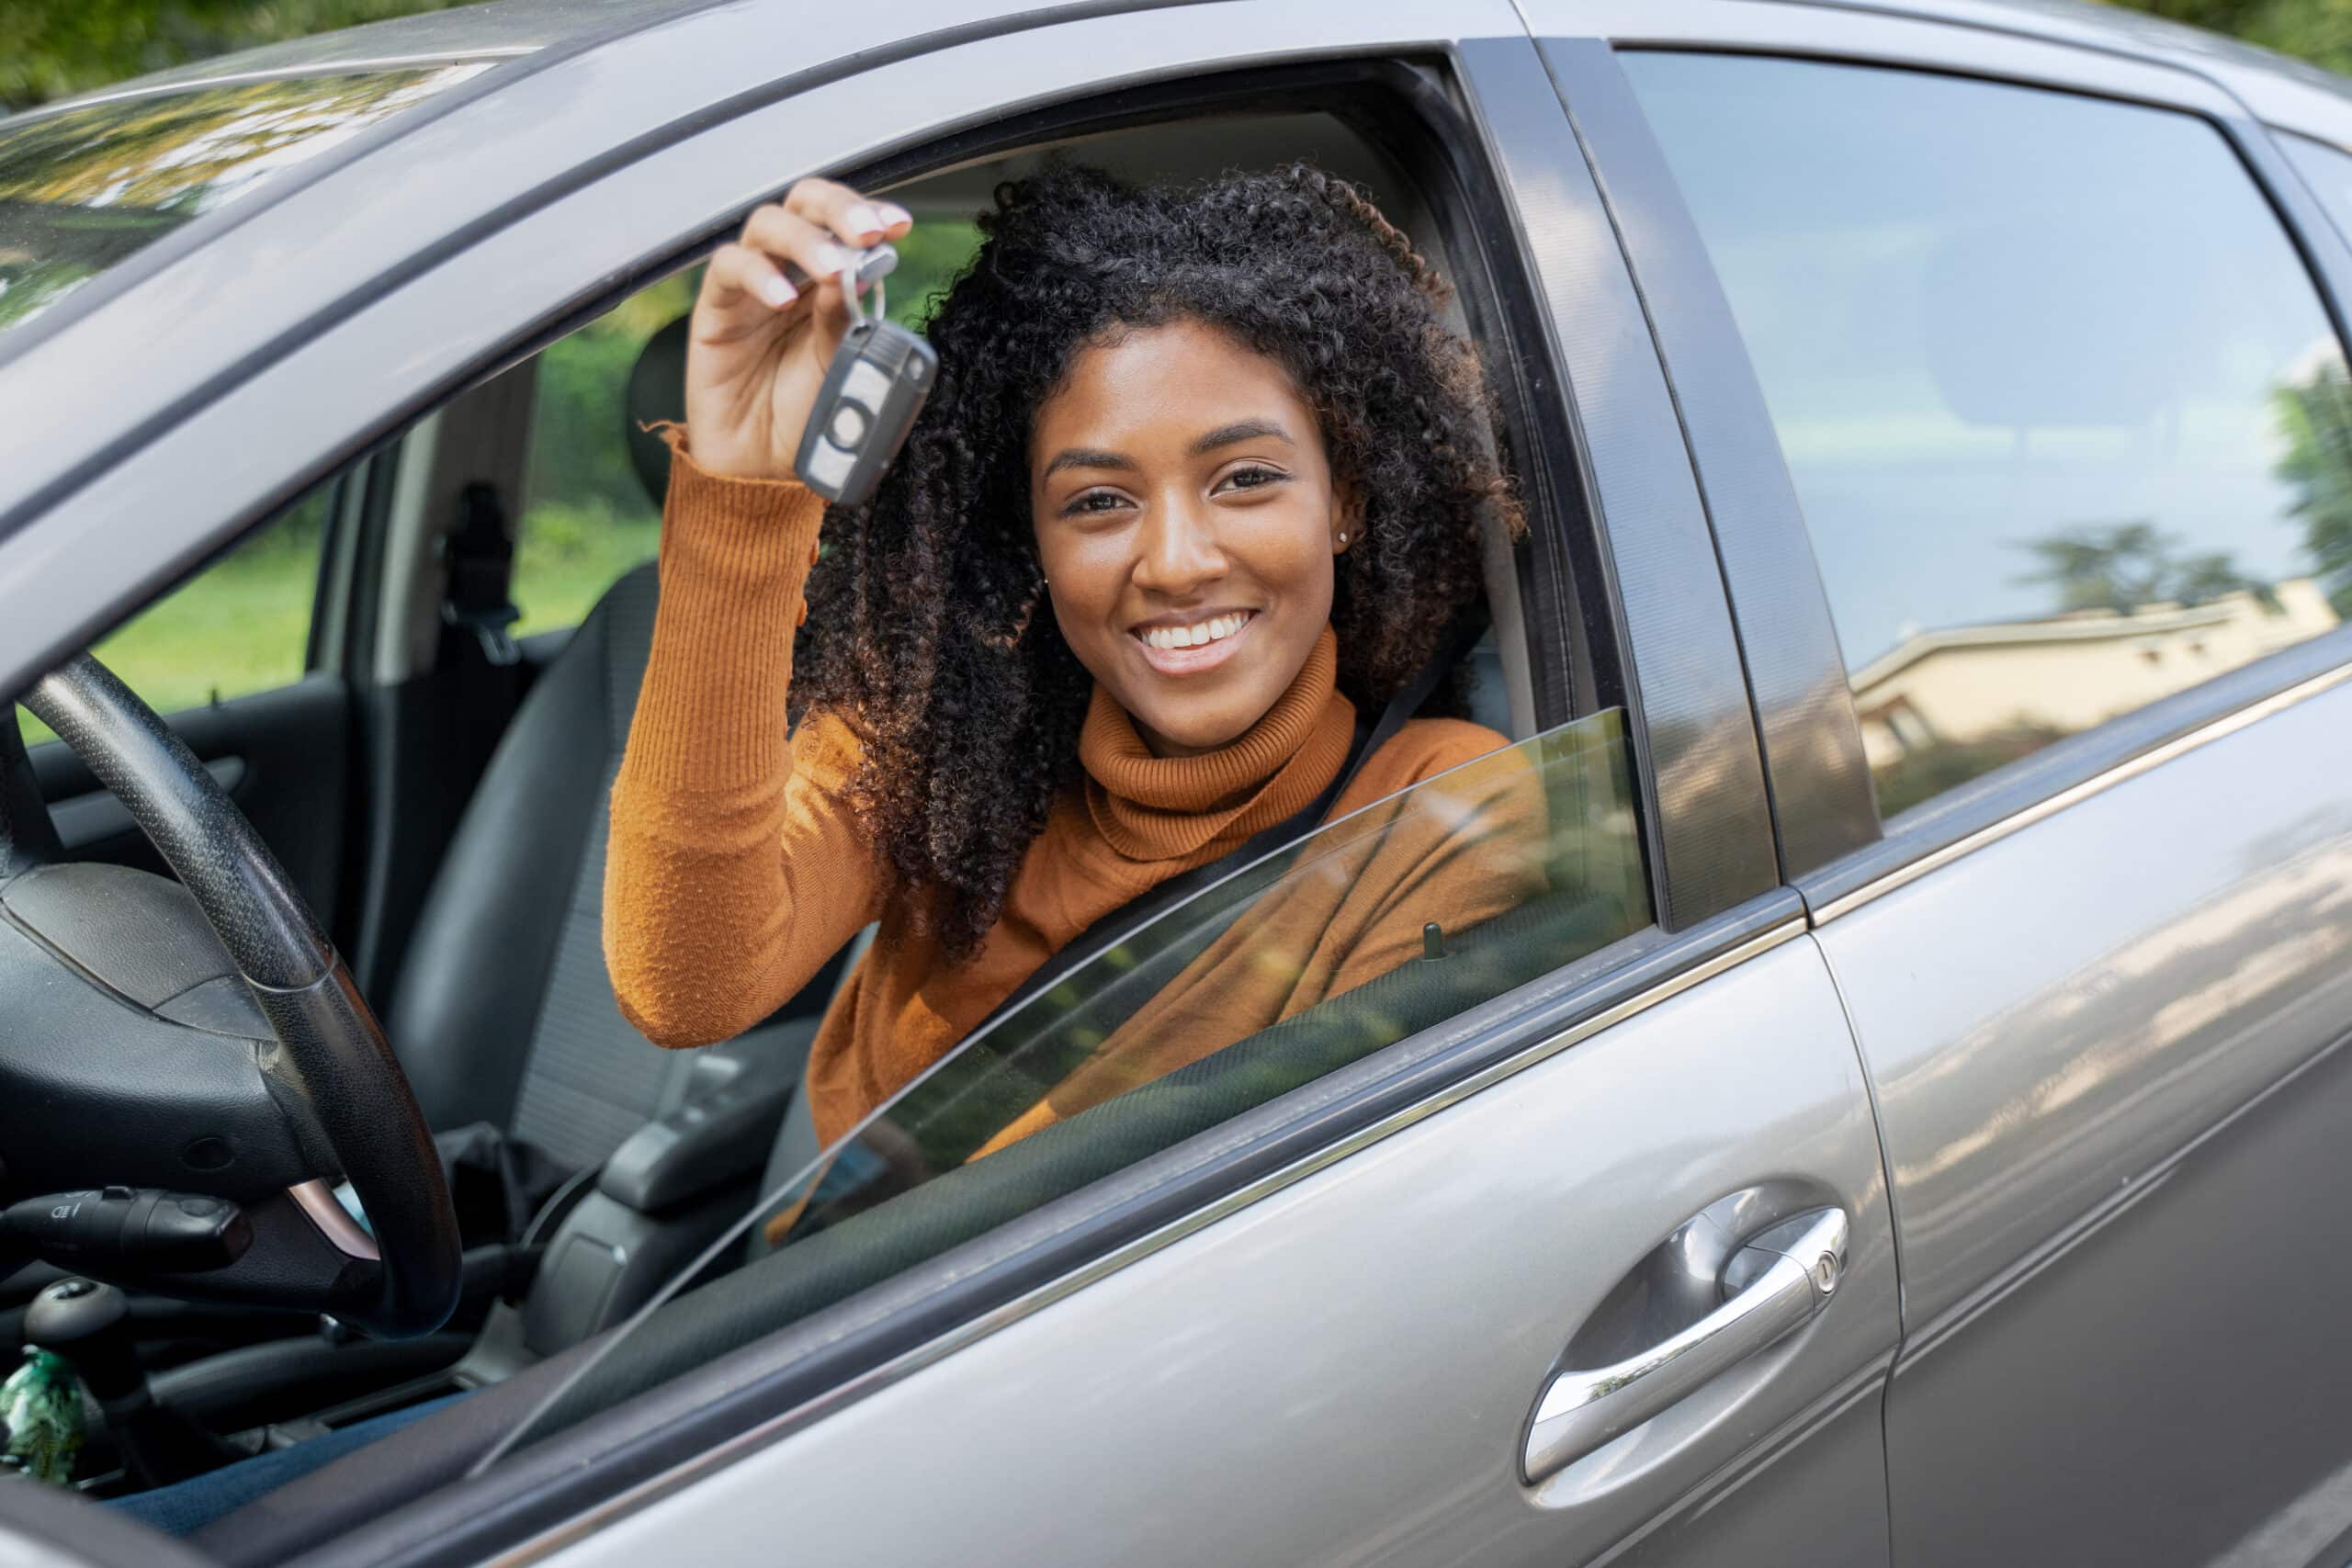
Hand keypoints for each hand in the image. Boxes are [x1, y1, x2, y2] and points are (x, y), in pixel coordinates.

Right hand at [683, 178, 914, 481]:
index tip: (899, 226)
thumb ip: (844, 316)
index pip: (842, 226)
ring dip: (804, 240)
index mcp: (825, 280)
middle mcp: (787, 271)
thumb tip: (854, 268)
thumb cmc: (806, 412)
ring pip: (766, 226)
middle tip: (866, 232)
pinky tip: (784, 298)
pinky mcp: (715, 308)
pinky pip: (729, 269)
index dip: (868, 215)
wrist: (765, 465)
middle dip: (839, 210)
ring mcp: (750, 285)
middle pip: (804, 206)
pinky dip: (759, 276)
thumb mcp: (840, 361)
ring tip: (831, 269)